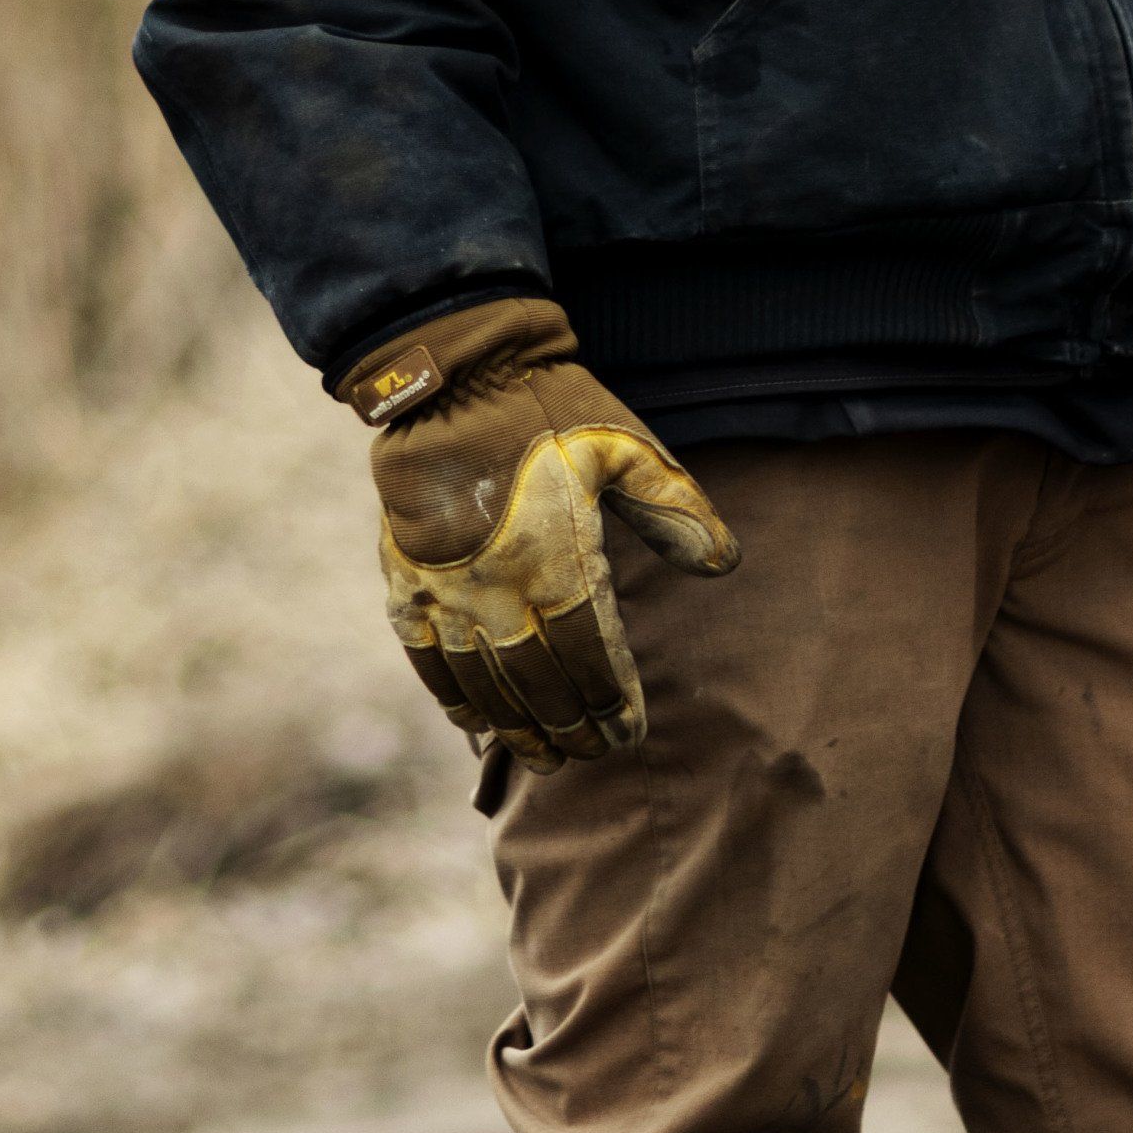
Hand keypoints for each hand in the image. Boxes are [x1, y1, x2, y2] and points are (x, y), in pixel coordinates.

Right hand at [337, 297, 738, 766]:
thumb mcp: (624, 446)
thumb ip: (674, 509)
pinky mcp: (406, 580)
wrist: (451, 375)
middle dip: (571, 726)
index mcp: (556, 558)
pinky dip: (452, 698)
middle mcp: (498, 588)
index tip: (630, 732)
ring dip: (516, 727)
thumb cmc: (547, 406)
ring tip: (543, 757)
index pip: (591, 655)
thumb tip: (726, 565)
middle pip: (539, 683)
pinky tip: (474, 723)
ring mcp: (446, 590)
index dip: (612, 701)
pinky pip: (427, 659)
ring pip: (484, 685)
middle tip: (593, 753)